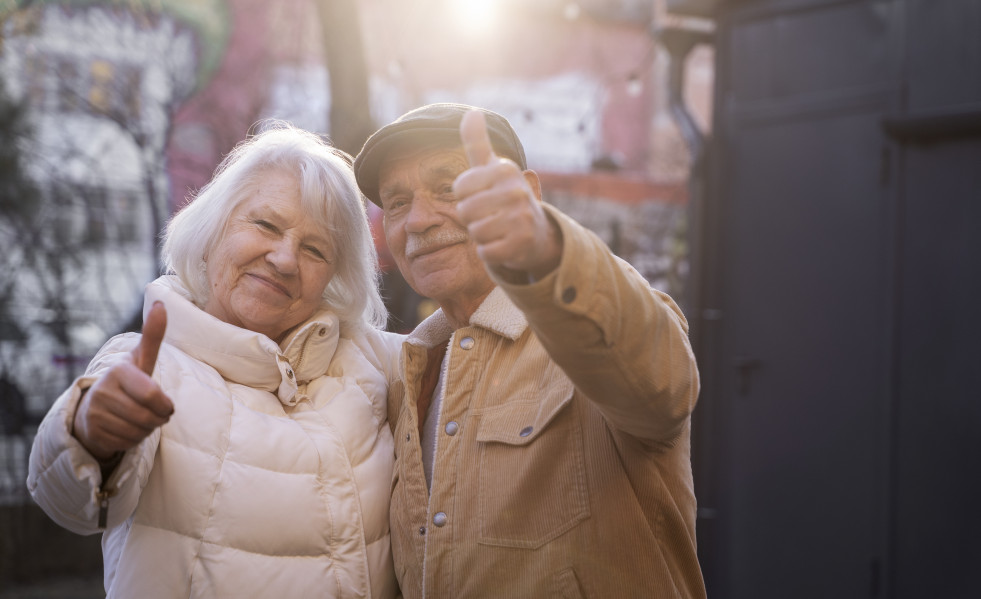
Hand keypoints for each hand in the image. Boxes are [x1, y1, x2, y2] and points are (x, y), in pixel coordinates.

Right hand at [72, 301, 173, 459]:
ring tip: (139, 418)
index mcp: (119, 370)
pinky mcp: (91, 433)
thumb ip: (153, 335)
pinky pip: (126, 443)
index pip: (152, 394)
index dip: (165, 405)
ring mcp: (93, 412)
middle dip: (158, 419)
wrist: (95, 407)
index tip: (167, 406)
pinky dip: (134, 440)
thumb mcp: (142, 359)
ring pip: (138, 432)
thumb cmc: (129, 380)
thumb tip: (162, 303)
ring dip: (147, 430)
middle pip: (147, 417)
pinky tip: (126, 429)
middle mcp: (102, 390)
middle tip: (156, 414)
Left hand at [453, 110, 561, 279]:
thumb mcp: (492, 168)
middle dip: (473, 218)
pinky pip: (485, 252)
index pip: (459, 188)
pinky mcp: (522, 245)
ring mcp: (521, 218)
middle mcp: (516, 191)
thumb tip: (471, 112)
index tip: (484, 195)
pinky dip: (490, 253)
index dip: (466, 196)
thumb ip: (477, 142)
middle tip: (492, 215)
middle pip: (464, 211)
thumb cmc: (505, 196)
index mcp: (505, 169)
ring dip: (482, 236)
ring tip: (498, 229)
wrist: (537, 232)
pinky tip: (504, 244)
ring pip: (475, 232)